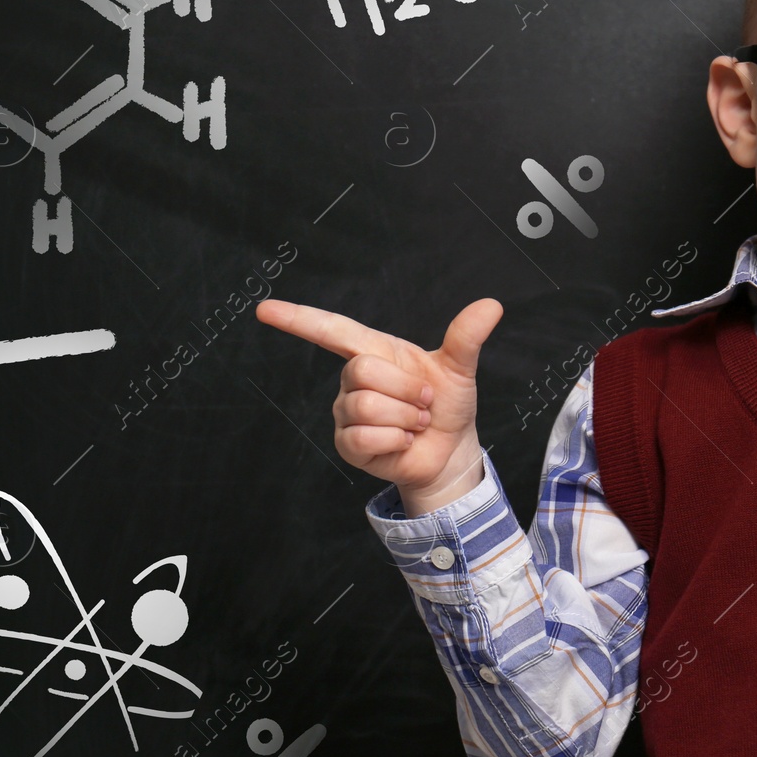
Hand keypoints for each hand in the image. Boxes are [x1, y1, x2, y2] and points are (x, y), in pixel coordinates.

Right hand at [255, 297, 503, 514]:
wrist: (450, 450)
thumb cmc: (447, 404)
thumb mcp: (459, 368)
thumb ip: (467, 336)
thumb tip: (491, 305)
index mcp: (375, 351)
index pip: (330, 329)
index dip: (297, 319)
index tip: (265, 310)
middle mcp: (354, 379)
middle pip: (361, 370)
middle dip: (406, 389)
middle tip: (424, 402)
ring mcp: (347, 412)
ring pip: (365, 405)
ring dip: (405, 416)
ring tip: (415, 422)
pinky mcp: (348, 444)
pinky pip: (364, 436)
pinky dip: (395, 440)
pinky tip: (402, 441)